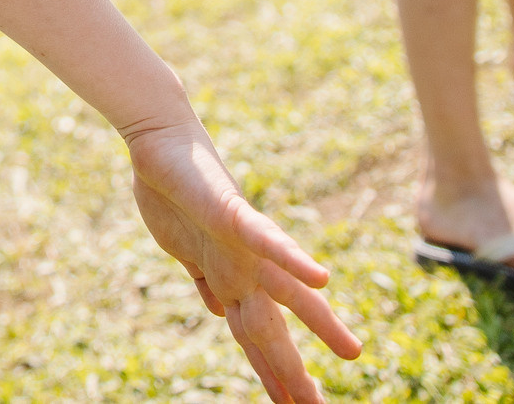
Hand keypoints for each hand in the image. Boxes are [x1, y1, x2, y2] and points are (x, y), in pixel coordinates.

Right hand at [126, 121, 362, 402]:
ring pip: (283, 293)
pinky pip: (266, 239)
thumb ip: (205, 282)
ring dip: (318, 325)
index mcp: (231, 277)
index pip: (258, 335)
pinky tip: (320, 277)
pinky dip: (292, 260)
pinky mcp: (233, 214)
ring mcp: (242, 244)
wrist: (160, 141)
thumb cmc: (170, 190)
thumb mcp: (184, 250)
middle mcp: (243, 267)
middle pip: (272, 330)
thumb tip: (220, 313)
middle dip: (294, 372)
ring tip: (353, 353)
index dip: (275, 372)